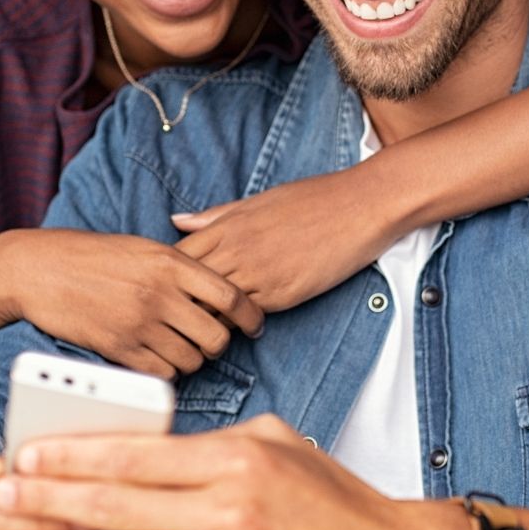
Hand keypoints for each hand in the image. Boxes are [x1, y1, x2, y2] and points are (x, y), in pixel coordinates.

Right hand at [0, 229, 264, 377]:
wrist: (37, 269)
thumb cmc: (91, 256)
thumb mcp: (142, 247)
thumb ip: (179, 267)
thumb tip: (216, 290)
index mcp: (171, 262)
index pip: (231, 296)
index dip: (251, 316)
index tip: (254, 325)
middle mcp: (160, 293)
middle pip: (217, 336)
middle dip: (218, 343)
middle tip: (207, 340)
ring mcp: (139, 323)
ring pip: (192, 359)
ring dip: (191, 359)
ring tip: (178, 348)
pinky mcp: (118, 348)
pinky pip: (162, 373)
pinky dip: (165, 371)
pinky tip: (156, 358)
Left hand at [0, 413, 425, 529]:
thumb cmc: (330, 498)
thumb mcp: (273, 445)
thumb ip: (210, 447)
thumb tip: (151, 453)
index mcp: (237, 455)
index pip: (138, 451)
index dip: (75, 454)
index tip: (26, 454)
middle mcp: (231, 500)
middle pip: (121, 497)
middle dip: (53, 495)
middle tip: (0, 492)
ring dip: (77, 529)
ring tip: (28, 522)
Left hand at [172, 167, 399, 311]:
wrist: (360, 206)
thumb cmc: (313, 199)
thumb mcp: (258, 201)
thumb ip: (216, 216)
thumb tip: (177, 221)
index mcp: (227, 225)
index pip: (177, 258)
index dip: (168, 277)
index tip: (167, 288)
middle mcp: (236, 250)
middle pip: (188, 286)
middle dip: (178, 303)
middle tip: (175, 318)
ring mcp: (258, 273)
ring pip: (212, 307)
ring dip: (205, 319)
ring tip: (201, 330)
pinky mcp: (282, 294)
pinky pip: (246, 316)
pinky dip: (237, 324)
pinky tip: (237, 327)